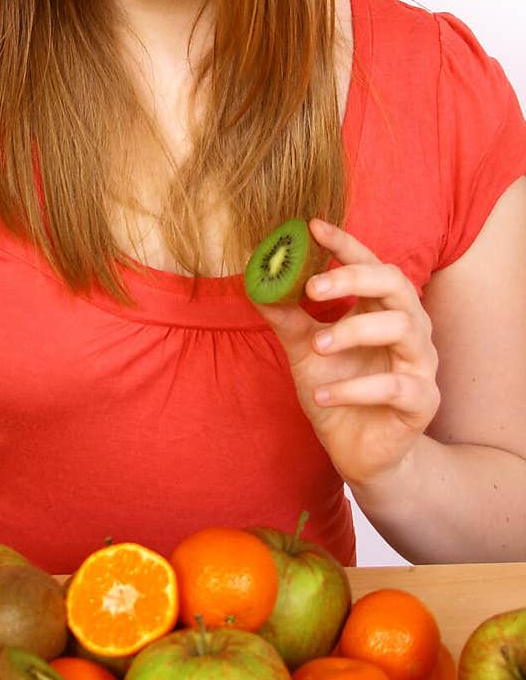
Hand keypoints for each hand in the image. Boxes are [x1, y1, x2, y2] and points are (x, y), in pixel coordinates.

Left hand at [250, 218, 440, 487]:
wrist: (359, 452)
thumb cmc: (337, 390)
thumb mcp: (304, 351)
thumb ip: (288, 319)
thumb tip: (256, 283)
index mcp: (382, 309)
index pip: (369, 264)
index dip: (345, 243)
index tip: (312, 227)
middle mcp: (410, 328)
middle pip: (396, 284)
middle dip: (353, 278)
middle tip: (311, 286)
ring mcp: (420, 364)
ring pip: (403, 328)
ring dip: (354, 331)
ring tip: (317, 346)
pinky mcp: (422, 402)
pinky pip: (395, 387)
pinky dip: (355, 388)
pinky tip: (323, 395)